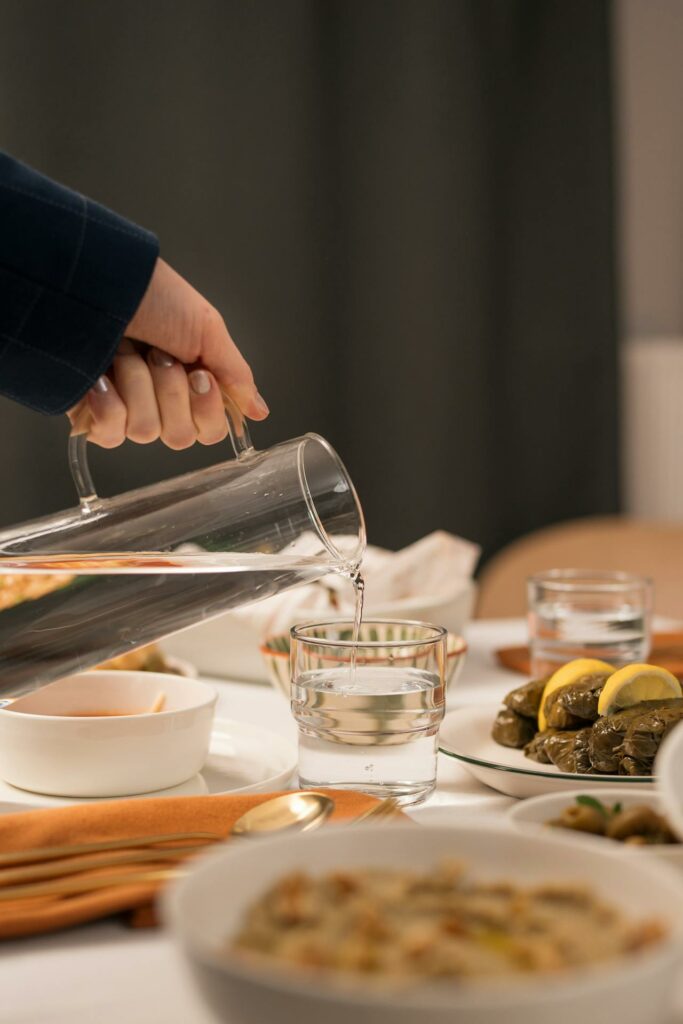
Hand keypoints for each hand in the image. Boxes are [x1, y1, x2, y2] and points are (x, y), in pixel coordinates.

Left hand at [67, 258, 268, 448]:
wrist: (98, 281)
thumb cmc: (151, 294)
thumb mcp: (207, 328)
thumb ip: (235, 375)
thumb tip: (259, 411)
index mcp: (191, 382)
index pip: (210, 430)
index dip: (207, 410)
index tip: (199, 374)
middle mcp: (159, 400)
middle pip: (180, 437)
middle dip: (171, 392)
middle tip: (159, 354)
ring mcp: (124, 407)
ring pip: (146, 432)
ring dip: (138, 386)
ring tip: (125, 351)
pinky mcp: (90, 412)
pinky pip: (109, 436)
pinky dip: (109, 404)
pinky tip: (101, 377)